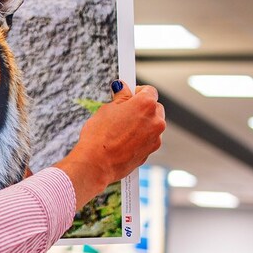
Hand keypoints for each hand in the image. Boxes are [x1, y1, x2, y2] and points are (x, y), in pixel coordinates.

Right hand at [54, 81, 165, 206]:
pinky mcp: (151, 151)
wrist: (96, 163)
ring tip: (121, 130)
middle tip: (123, 113)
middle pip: (154, 107)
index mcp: (146, 104)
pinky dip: (140, 138)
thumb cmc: (99, 136)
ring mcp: (155, 137)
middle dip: (142, 108)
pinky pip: (149, 139)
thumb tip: (123, 88)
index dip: (137, 92)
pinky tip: (124, 141)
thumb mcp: (107, 109)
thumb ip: (121, 97)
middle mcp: (156, 120)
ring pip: (153, 124)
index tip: (129, 96)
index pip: (149, 90)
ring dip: (142, 124)